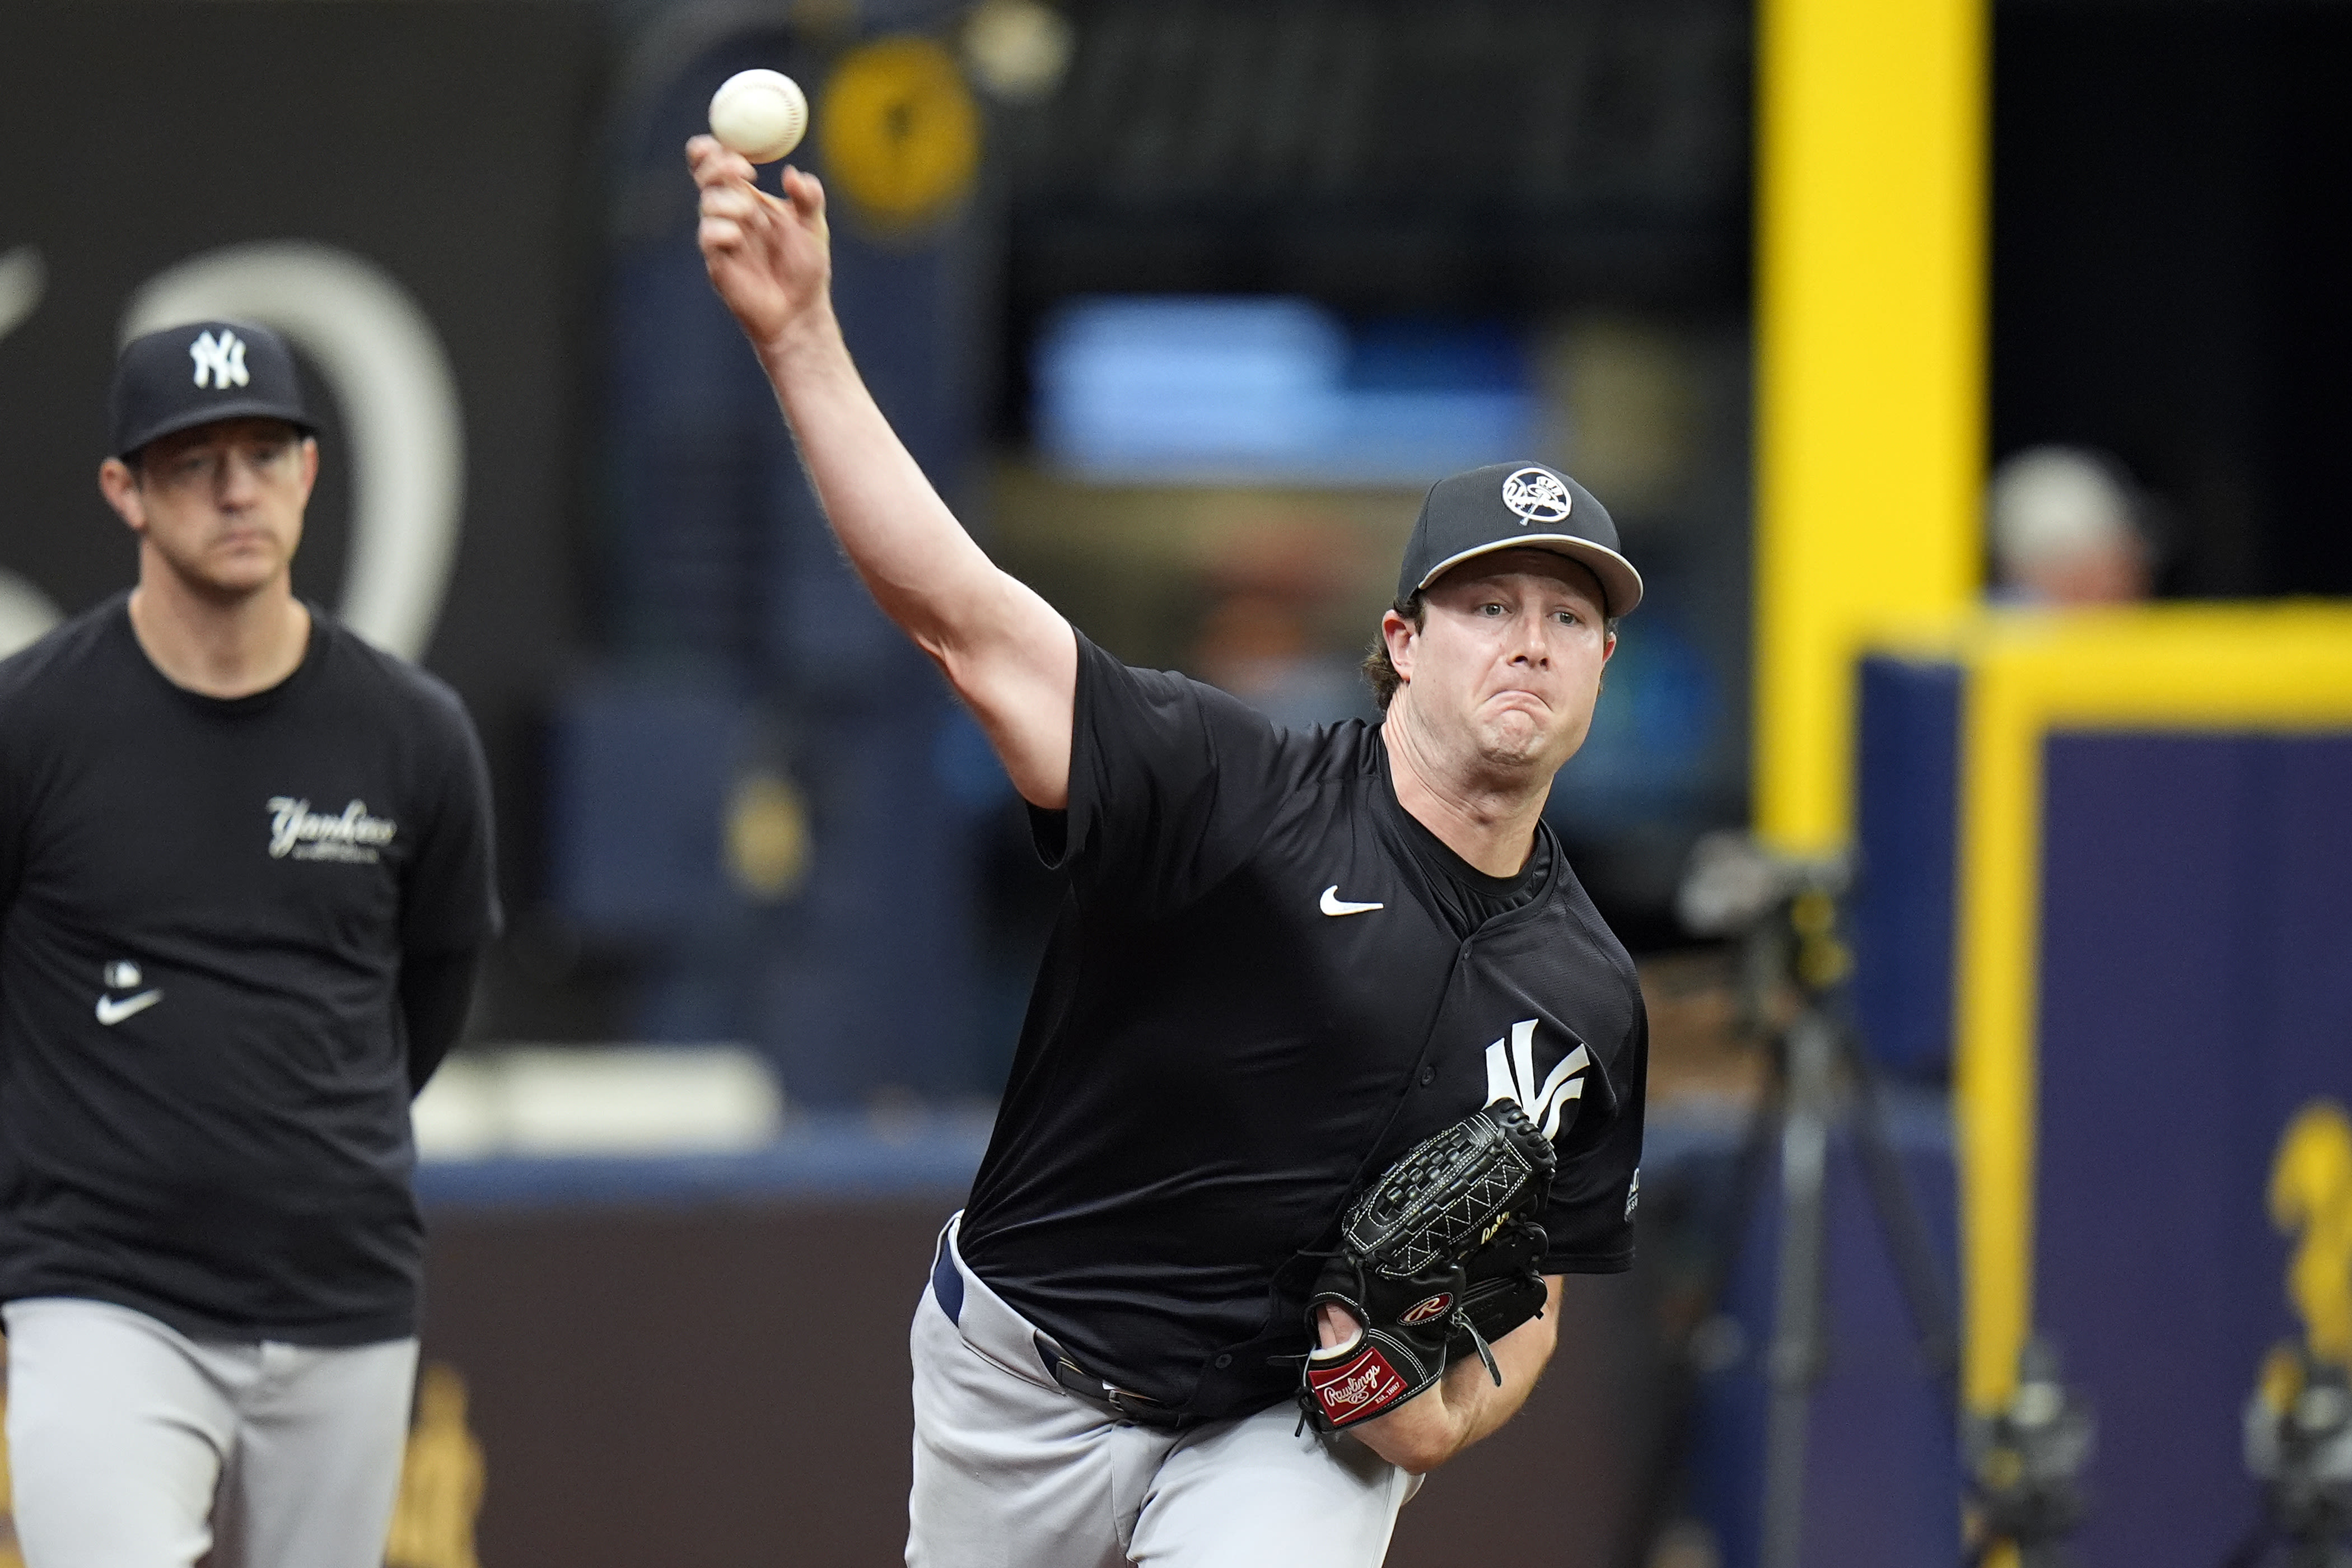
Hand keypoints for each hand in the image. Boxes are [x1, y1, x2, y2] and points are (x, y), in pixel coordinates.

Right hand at [688, 135, 831, 353]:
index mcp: (748, 197)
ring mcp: (722, 237)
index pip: (719, 164)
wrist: (801, 312)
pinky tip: (738, 239)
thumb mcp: (815, 227)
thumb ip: (809, 198)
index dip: (714, 149)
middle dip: (717, 166)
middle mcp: (730, 213)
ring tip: (753, 218)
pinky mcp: (717, 262)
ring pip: (707, 203)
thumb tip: (793, 174)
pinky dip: (722, 230)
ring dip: (729, 202)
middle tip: (743, 171)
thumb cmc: (806, 269)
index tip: (731, 145)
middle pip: (705, 176)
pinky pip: (708, 236)